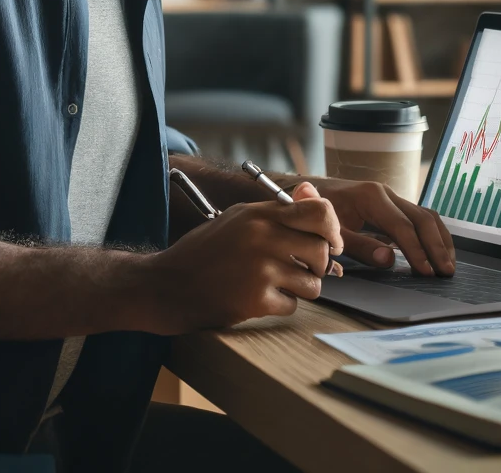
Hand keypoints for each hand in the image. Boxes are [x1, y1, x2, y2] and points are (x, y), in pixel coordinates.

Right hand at [135, 183, 343, 332]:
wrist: (167, 285)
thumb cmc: (205, 252)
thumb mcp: (237, 219)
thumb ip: (276, 211)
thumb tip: (314, 194)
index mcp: (259, 214)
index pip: (319, 212)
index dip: (333, 230)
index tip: (331, 243)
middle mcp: (262, 237)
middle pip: (322, 251)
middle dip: (319, 265)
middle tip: (302, 270)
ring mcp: (260, 269)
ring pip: (313, 283)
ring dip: (301, 288)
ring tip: (278, 284)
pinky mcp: (256, 300)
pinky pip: (293, 305)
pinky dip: (281, 305)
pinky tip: (260, 298)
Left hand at [306, 177, 455, 275]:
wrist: (307, 193)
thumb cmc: (317, 215)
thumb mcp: (331, 233)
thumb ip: (358, 246)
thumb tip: (389, 259)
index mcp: (371, 197)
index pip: (402, 226)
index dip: (416, 250)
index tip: (426, 272)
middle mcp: (387, 193)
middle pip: (422, 218)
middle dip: (436, 246)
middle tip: (446, 272)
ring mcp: (392, 198)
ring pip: (426, 216)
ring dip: (440, 240)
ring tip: (448, 265)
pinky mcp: (394, 206)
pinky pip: (420, 218)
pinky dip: (433, 236)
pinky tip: (438, 253)